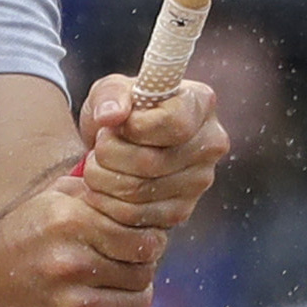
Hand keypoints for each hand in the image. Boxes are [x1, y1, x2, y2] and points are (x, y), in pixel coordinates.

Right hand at [0, 173, 161, 306]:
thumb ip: (97, 192)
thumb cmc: (24, 236)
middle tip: (123, 265)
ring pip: (139, 303)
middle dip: (139, 267)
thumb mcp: (52, 199)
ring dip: (132, 296)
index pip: (143, 238)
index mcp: (70, 223)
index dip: (148, 241)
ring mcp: (73, 306)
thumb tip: (142, 190)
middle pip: (144, 271)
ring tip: (112, 287)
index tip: (139, 243)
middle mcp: (72, 264)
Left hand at [74, 75, 226, 231]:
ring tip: (95, 165)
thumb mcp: (111, 91)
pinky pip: (135, 216)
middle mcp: (210, 144)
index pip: (174, 124)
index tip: (116, 124)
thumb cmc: (122, 112)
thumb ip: (110, 96)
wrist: (121, 146)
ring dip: (102, 180)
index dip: (135, 127)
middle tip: (96, 147)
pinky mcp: (182, 211)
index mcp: (200, 104)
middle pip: (152, 162)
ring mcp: (200, 181)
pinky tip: (101, 188)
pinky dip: (107, 204)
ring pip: (140, 192)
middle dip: (108, 155)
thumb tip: (109, 116)